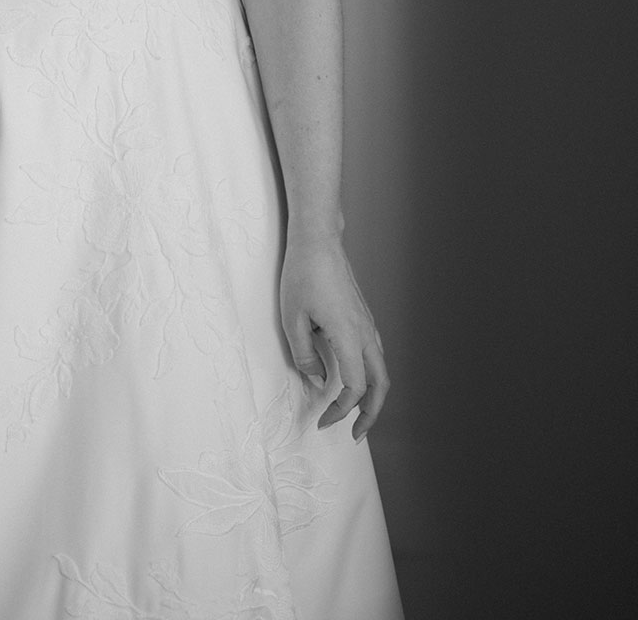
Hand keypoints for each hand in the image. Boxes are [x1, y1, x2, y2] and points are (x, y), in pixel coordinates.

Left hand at [279, 231, 388, 441]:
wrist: (319, 240)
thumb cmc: (302, 273)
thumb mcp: (292, 318)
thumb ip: (304, 355)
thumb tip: (317, 379)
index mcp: (349, 335)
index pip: (355, 386)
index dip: (341, 410)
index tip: (323, 420)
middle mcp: (365, 332)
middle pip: (381, 384)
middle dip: (371, 414)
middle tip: (356, 434)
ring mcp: (368, 323)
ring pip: (382, 369)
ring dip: (373, 396)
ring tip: (356, 414)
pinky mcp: (363, 317)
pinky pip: (374, 354)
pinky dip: (370, 376)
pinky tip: (353, 380)